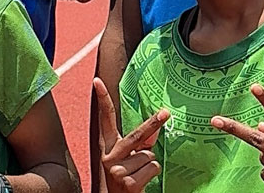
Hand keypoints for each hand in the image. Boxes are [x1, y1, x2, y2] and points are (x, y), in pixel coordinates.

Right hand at [93, 78, 168, 192]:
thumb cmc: (126, 178)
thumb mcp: (129, 158)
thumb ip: (140, 143)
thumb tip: (156, 131)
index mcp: (107, 146)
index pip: (105, 119)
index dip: (102, 100)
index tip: (97, 81)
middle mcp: (108, 156)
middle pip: (136, 135)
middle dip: (153, 124)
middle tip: (166, 113)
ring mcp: (116, 169)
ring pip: (149, 155)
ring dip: (149, 165)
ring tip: (139, 174)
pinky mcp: (127, 182)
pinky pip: (153, 168)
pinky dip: (151, 174)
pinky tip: (140, 182)